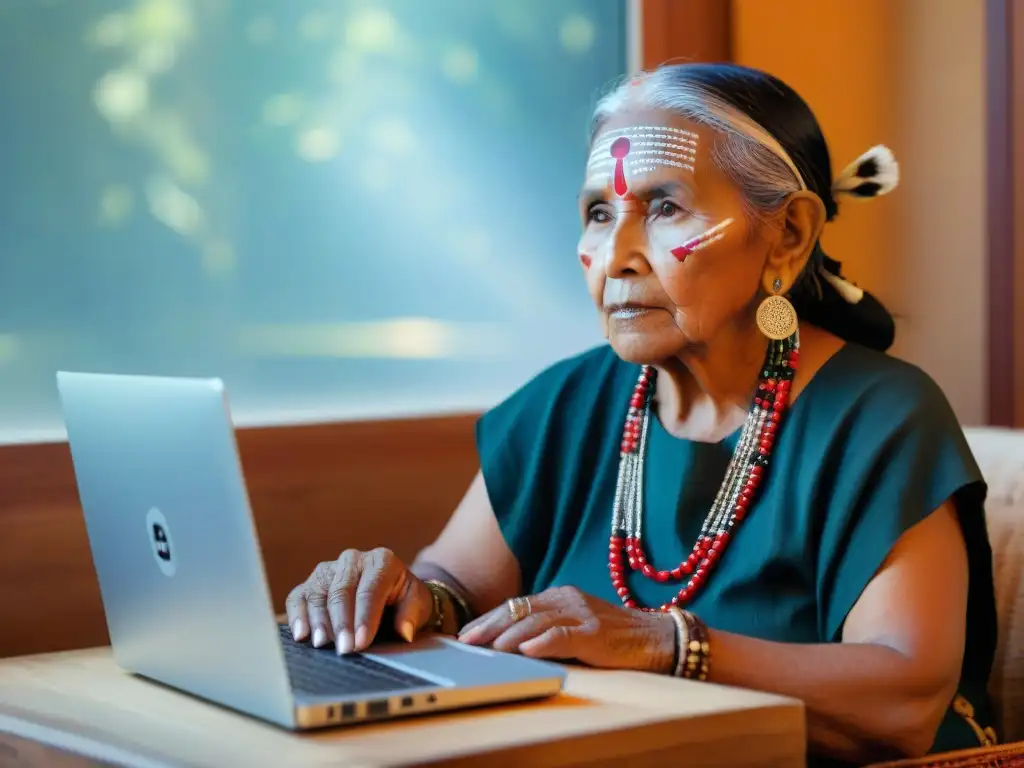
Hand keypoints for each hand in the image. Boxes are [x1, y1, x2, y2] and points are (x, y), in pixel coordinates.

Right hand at [285, 548, 433, 654]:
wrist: (391, 591)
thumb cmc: (404, 599)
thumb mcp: (417, 603)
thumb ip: (412, 614)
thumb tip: (405, 632)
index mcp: (382, 561)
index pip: (370, 590)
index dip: (364, 617)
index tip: (361, 642)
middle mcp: (353, 559)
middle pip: (342, 591)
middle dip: (342, 623)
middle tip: (344, 649)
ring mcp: (329, 569)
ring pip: (318, 593)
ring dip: (319, 620)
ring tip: (321, 643)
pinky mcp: (312, 582)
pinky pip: (299, 596)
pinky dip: (298, 615)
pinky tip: (301, 634)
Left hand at [457, 586, 675, 672]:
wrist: (656, 638)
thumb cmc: (613, 637)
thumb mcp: (576, 626)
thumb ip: (548, 628)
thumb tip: (510, 644)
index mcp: (560, 596)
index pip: (517, 605)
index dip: (490, 618)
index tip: (467, 632)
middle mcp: (568, 599)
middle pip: (521, 609)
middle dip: (491, 625)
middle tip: (466, 640)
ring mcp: (582, 614)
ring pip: (537, 621)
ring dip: (510, 636)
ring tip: (489, 648)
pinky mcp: (596, 632)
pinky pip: (564, 635)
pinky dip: (544, 642)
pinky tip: (527, 651)